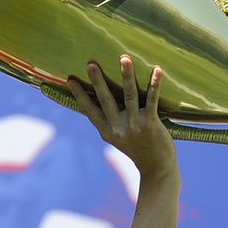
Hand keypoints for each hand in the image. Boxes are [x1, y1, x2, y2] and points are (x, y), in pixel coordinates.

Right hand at [67, 55, 175, 177]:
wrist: (157, 168)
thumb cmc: (138, 149)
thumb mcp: (118, 138)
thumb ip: (110, 122)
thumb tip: (100, 100)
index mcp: (107, 131)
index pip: (90, 110)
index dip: (80, 95)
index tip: (69, 80)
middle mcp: (118, 128)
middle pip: (106, 100)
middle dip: (98, 81)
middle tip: (91, 64)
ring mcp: (135, 125)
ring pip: (129, 95)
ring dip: (127, 75)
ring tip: (124, 58)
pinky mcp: (150, 123)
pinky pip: (152, 100)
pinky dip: (155, 84)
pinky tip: (157, 70)